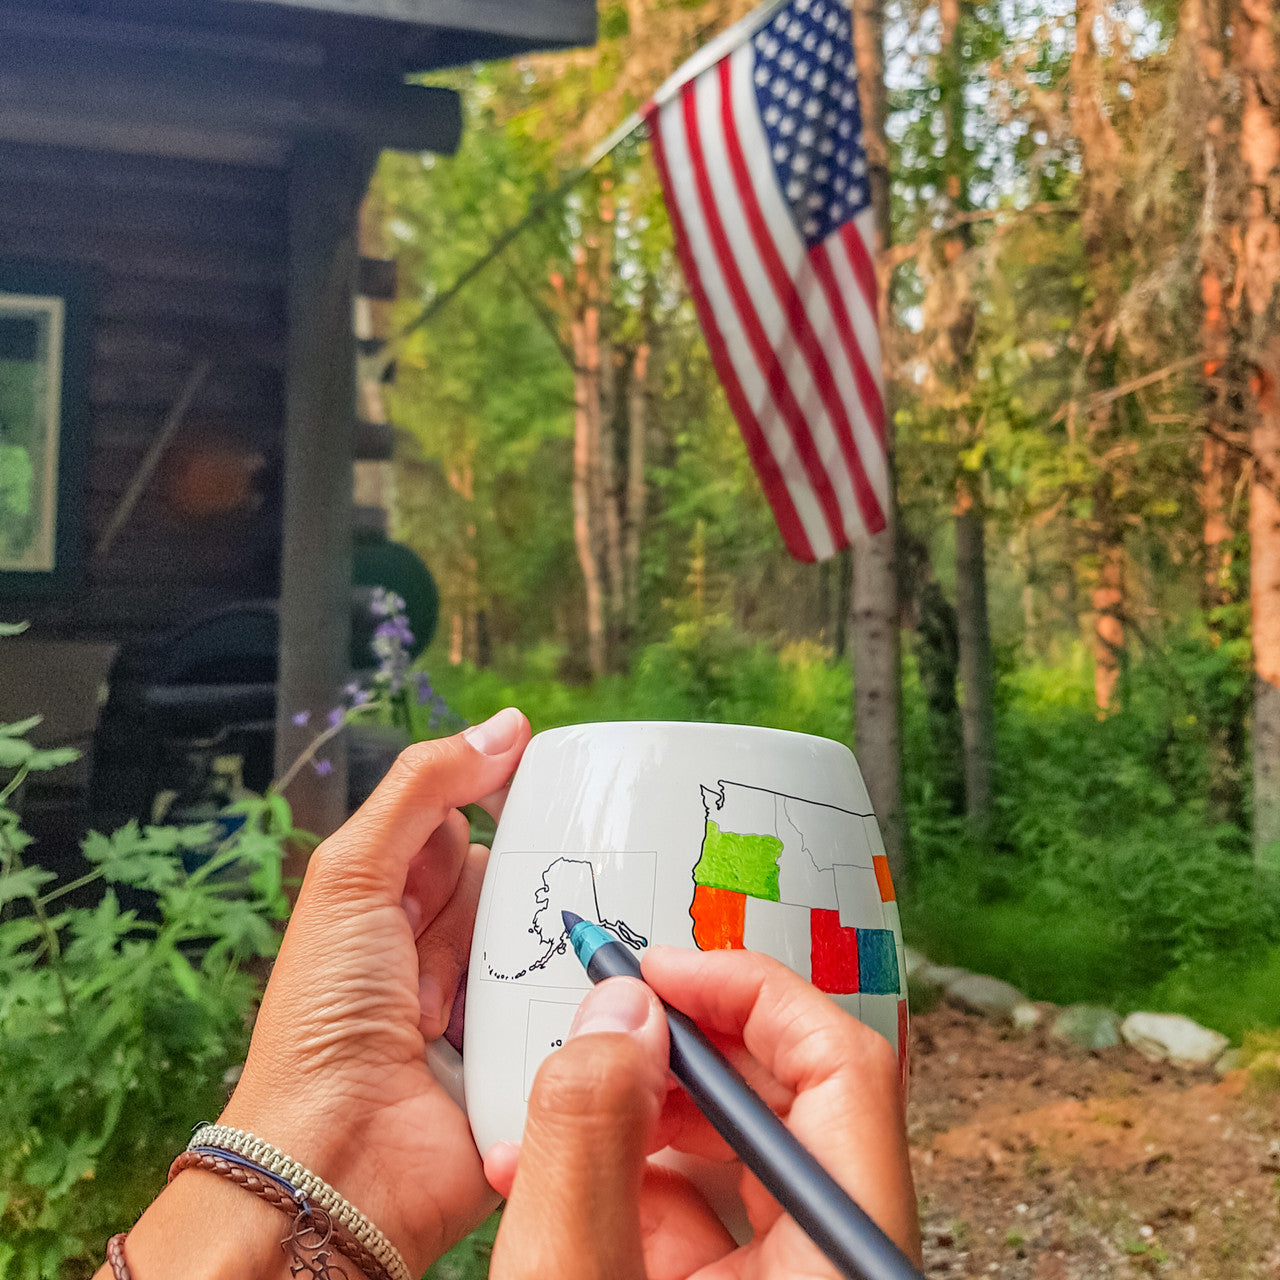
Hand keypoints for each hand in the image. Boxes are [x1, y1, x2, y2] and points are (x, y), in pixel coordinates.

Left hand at [212, 707, 531, 1272]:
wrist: (339, 1163)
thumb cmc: (322, 1019)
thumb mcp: (354, 876)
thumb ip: (423, 790)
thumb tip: (503, 725)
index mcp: (394, 909)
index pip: (465, 832)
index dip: (500, 809)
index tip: (558, 784)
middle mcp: (442, 957)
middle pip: (516, 886)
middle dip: (538, 878)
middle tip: (556, 879)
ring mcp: (486, 1012)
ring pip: (553, 943)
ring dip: (567, 939)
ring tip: (575, 936)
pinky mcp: (526, 1062)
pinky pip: (572, 1010)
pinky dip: (586, 998)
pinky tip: (607, 983)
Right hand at [485, 948, 919, 1279]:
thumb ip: (590, 1147)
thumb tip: (618, 1013)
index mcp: (839, 1259)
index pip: (844, 1071)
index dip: (754, 994)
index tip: (667, 970)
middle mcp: (833, 1260)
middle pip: (792, 1098)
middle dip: (688, 1041)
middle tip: (612, 1008)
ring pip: (740, 1151)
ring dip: (648, 1103)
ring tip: (566, 1088)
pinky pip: (704, 1209)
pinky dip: (630, 1173)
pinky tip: (551, 1165)